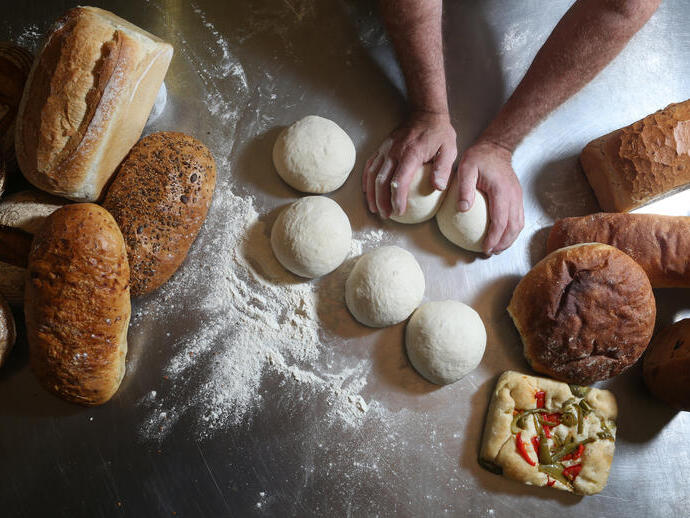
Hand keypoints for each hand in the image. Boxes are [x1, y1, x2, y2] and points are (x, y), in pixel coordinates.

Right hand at [362, 111, 456, 218]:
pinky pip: (369, 165)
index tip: (399, 212)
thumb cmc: (438, 133)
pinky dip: (366, 180)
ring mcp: (385, 149)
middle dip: (382, 200)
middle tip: (386, 215)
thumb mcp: (449, 149)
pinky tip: (367, 191)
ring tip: (375, 208)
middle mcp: (394, 152)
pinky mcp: (381, 148)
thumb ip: (443, 168)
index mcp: (410, 154)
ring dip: (371, 193)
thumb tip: (438, 187)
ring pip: (372, 174)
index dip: (397, 198)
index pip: (398, 180)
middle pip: (381, 181)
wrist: (425, 113)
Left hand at [455, 139, 523, 254]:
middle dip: (503, 243)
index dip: (494, 238)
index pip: (500, 220)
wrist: (496, 147)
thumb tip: (463, 209)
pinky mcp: (517, 197)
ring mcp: (518, 197)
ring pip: (519, 224)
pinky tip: (501, 235)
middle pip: (513, 227)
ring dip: (509, 239)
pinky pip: (518, 217)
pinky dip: (511, 230)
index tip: (486, 248)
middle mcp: (514, 196)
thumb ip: (464, 188)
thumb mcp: (466, 168)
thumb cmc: (479, 158)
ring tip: (497, 248)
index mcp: (501, 191)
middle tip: (490, 252)